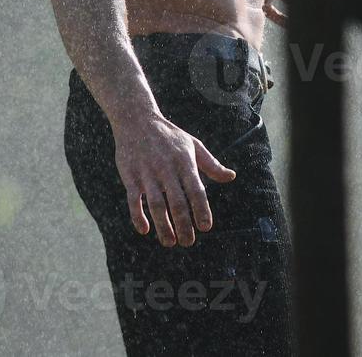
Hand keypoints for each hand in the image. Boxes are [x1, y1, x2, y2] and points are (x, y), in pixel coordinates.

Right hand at [111, 113, 235, 246]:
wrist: (137, 120)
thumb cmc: (169, 135)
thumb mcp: (193, 145)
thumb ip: (211, 164)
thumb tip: (231, 177)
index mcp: (184, 162)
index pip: (196, 190)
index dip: (201, 210)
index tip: (205, 227)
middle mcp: (166, 168)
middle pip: (177, 202)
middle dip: (184, 225)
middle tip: (188, 242)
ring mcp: (147, 173)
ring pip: (156, 204)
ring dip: (163, 226)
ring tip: (170, 242)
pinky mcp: (130, 176)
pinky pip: (134, 200)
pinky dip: (137, 216)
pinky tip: (144, 230)